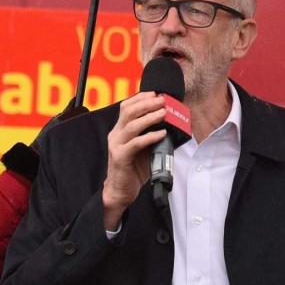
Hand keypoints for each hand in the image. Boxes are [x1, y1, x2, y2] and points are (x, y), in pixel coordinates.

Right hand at [101, 92, 166, 229]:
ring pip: (132, 125)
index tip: (155, 93)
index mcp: (119, 130)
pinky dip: (150, 137)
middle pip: (128, 111)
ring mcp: (117, 146)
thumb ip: (150, 135)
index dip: (140, 98)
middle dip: (147, 103)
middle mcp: (116, 134)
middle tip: (162, 100)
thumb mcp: (142, 148)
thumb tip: (169, 123)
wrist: (120, 191)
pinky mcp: (120, 157)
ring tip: (163, 113)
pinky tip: (161, 134)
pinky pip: (136, 143)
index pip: (126, 106)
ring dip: (149, 117)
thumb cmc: (133, 169)